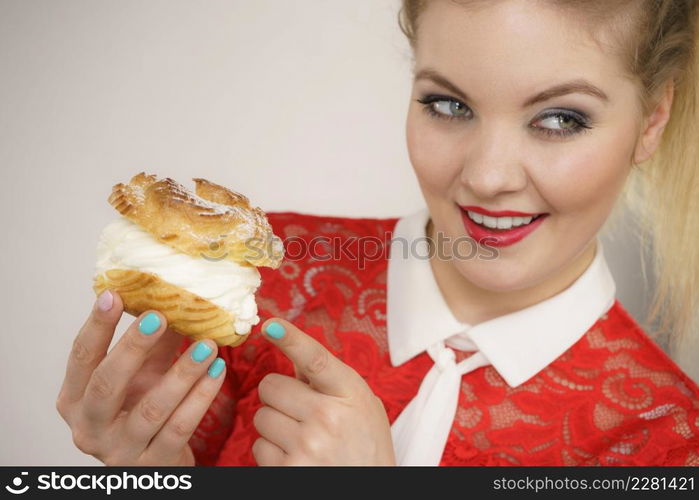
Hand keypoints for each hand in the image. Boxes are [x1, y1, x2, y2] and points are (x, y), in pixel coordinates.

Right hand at [56, 290, 225, 464]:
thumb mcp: (142, 376)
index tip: (113, 294)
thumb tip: (174, 299)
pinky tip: (217, 372)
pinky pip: (180, 427)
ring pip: (151, 409)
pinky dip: (201, 397)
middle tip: (160, 316)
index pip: (81, 358)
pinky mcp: (153, 464)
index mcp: (74, 400)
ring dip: (182, 372)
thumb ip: (153, 344)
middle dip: (133, 347)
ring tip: (207, 345)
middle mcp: (89, 427)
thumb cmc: (141, 413)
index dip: (97, 326)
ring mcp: (119, 450)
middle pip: (106, 384)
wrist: (157, 464)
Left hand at [252, 318, 395, 465]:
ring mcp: (307, 446)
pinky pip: (259, 446)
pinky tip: (297, 457)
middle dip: (279, 396)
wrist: (370, 493)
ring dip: (275, 425)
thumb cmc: (366, 446)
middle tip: (299, 410)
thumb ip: (328, 378)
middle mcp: (328, 417)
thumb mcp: (360, 405)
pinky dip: (272, 451)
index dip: (291, 339)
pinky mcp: (288, 470)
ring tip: (303, 438)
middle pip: (271, 386)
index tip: (270, 325)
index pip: (316, 359)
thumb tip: (291, 349)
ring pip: (261, 416)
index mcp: (350, 394)